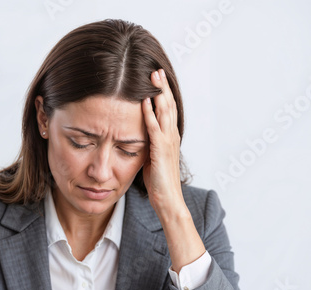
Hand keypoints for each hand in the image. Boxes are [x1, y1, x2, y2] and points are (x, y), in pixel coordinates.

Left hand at [141, 69, 187, 220]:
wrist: (168, 199)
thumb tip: (139, 133)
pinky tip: (146, 101)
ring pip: (164, 112)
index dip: (163, 93)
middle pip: (168, 105)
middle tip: (157, 69)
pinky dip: (150, 114)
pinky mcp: (160, 150)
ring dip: (158, 93)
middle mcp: (171, 135)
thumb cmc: (159, 181)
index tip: (156, 79)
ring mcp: (168, 142)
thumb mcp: (152, 156)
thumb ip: (149, 142)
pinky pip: (154, 128)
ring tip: (153, 77)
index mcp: (169, 136)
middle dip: (162, 87)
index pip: (167, 109)